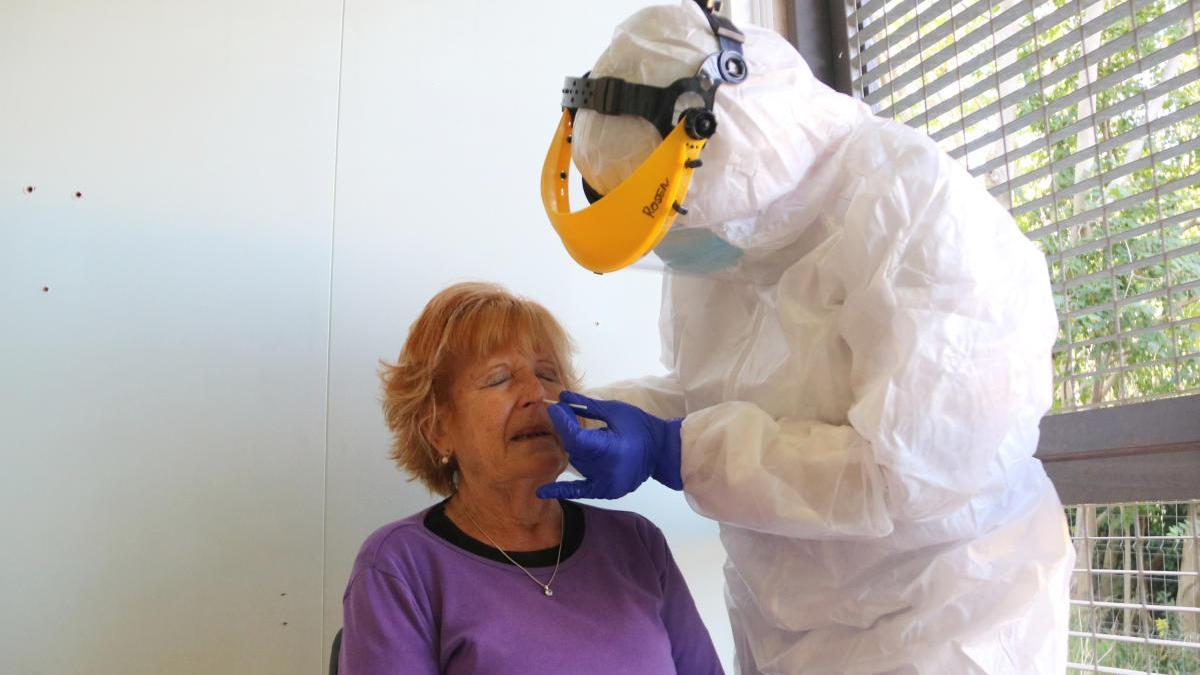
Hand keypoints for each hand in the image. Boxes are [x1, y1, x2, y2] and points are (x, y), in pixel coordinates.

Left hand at [537, 391, 682, 499]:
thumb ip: (587, 406)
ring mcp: (606, 484)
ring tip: (580, 432)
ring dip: (575, 448)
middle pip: (575, 450)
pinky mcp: (606, 491)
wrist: (662, 451)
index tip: (554, 408)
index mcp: (611, 449)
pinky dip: (561, 489)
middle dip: (567, 430)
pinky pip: (580, 490)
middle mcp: (606, 470)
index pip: (577, 438)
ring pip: (577, 463)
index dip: (563, 422)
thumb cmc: (641, 427)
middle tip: (564, 413)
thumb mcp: (616, 411)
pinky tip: (541, 491)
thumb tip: (561, 396)